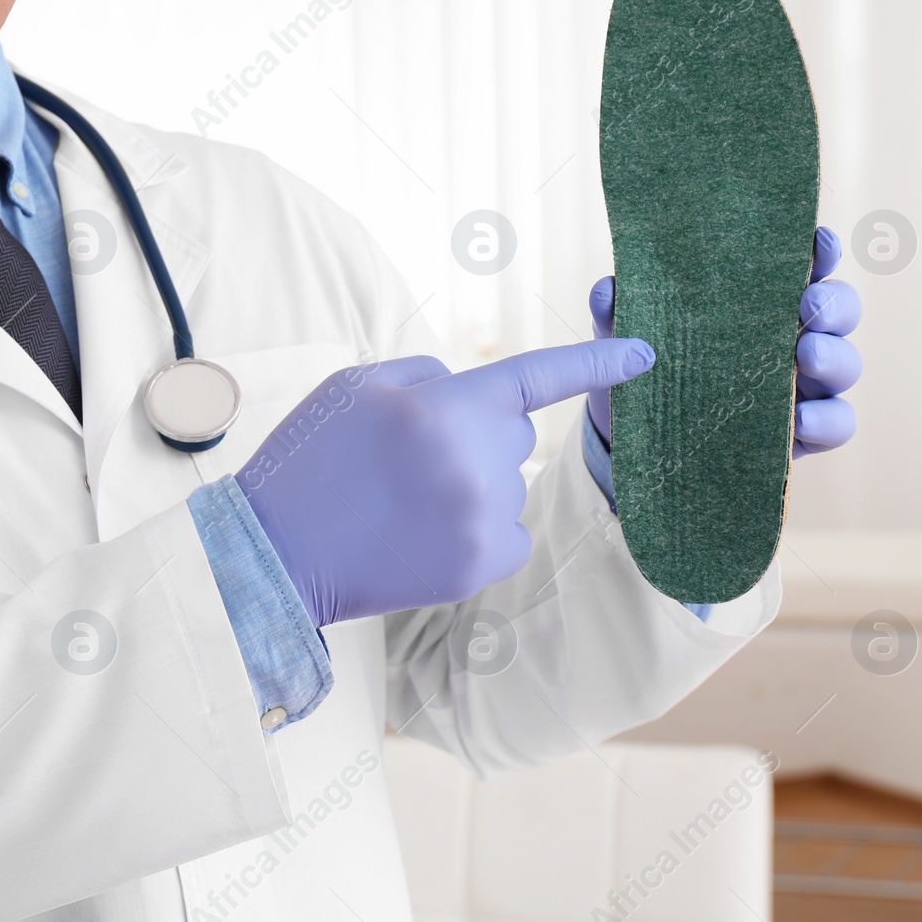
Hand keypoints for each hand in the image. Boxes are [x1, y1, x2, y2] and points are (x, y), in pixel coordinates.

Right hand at [238, 339, 655, 627]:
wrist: (276, 554)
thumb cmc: (309, 460)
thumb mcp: (357, 386)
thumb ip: (429, 377)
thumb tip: (473, 394)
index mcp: (445, 407)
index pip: (538, 377)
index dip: (596, 365)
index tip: (646, 355)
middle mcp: (475, 462)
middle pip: (512, 434)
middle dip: (474, 435)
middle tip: (405, 460)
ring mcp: (483, 519)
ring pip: (506, 484)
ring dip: (470, 484)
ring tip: (402, 503)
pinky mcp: (481, 566)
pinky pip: (508, 532)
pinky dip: (479, 530)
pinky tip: (425, 534)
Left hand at [585, 225, 860, 457]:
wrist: (631, 435)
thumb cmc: (641, 365)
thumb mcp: (623, 337)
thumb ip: (617, 311)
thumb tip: (608, 288)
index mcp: (755, 300)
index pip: (800, 265)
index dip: (818, 249)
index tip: (815, 242)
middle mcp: (790, 335)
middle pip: (838, 308)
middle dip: (835, 303)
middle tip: (810, 307)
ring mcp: (803, 384)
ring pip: (847, 362)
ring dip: (836, 356)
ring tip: (807, 357)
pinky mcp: (802, 432)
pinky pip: (837, 423)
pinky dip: (828, 420)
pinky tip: (799, 420)